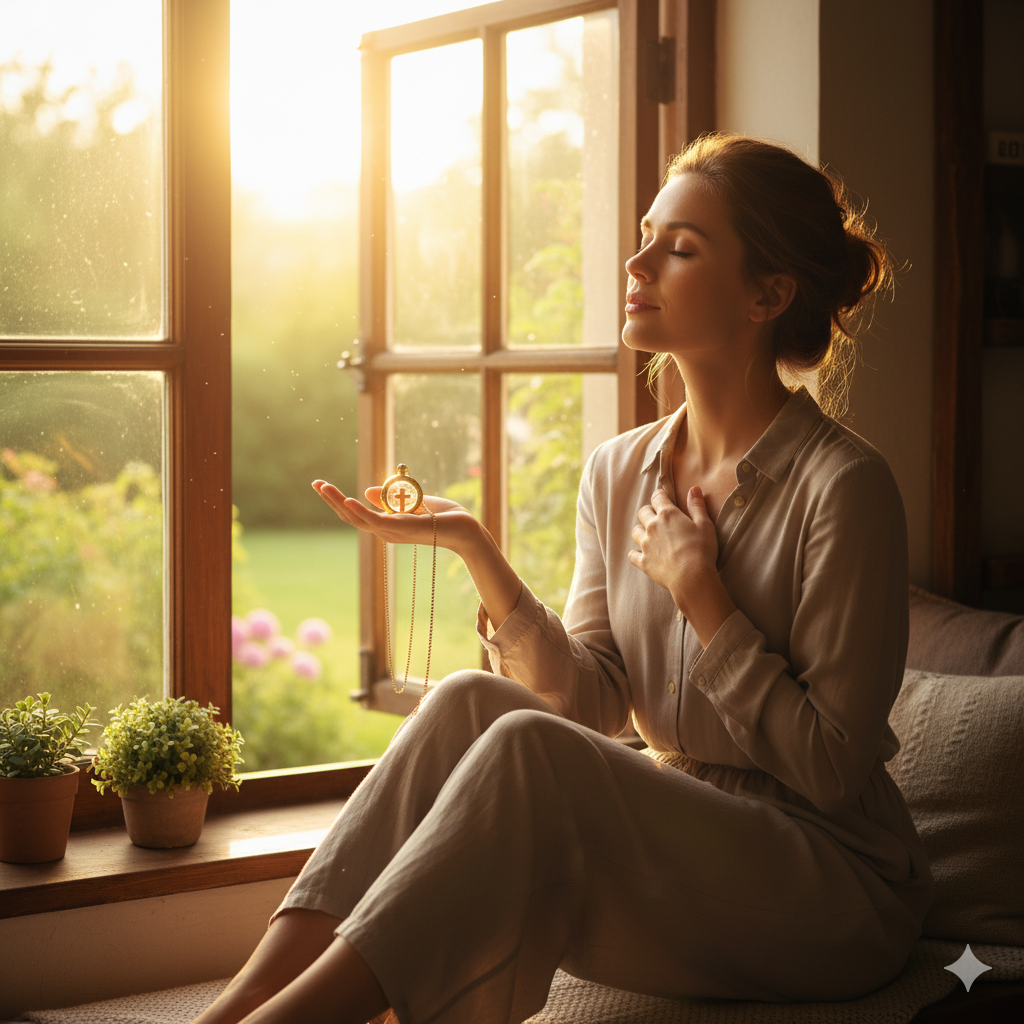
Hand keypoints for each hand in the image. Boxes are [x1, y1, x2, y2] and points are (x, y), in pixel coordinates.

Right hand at [312, 480, 477, 552]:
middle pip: (351, 516)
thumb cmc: (443, 517)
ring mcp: (393, 532)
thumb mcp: (412, 502)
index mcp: (386, 525)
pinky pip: (377, 521)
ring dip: (339, 502)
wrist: (466, 530)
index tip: (321, 485)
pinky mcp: (403, 528)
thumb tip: (366, 490)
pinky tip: (349, 500)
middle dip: (331, 500)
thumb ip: (390, 498)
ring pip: (359, 518)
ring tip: (324, 488)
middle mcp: (386, 531)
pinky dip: (362, 511)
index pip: (355, 514)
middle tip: (315, 483)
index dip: (337, 500)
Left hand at [628, 486, 734, 644]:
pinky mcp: (643, 561)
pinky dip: (636, 554)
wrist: (691, 577)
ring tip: (651, 536)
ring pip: (635, 532)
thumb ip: (697, 506)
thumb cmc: (701, 550)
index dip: (661, 497)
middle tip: (659, 518)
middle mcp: (652, 527)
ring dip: (642, 531)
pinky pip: (632, 555)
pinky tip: (643, 555)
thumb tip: (694, 489)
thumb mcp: (705, 524)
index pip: (657, 497)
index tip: (664, 500)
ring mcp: (645, 544)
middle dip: (649, 512)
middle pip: (643, 512)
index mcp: (668, 515)